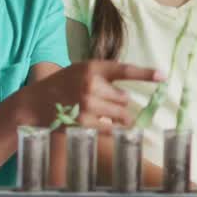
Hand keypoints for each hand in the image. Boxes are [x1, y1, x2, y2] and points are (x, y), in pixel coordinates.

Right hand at [22, 60, 162, 127]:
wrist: (33, 104)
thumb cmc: (60, 86)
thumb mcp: (80, 72)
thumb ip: (103, 77)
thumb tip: (128, 95)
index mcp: (92, 68)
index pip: (125, 69)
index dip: (146, 73)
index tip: (163, 76)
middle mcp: (91, 85)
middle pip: (125, 99)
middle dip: (118, 104)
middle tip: (102, 103)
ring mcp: (87, 105)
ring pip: (121, 115)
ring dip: (117, 117)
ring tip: (101, 114)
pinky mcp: (84, 123)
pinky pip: (110, 128)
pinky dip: (110, 128)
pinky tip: (97, 123)